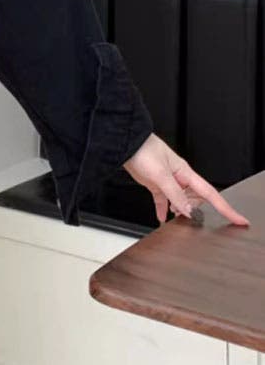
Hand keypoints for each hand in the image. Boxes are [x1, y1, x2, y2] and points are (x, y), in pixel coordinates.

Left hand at [122, 133, 250, 226]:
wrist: (126, 144)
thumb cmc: (144, 151)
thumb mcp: (160, 175)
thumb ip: (174, 194)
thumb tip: (188, 210)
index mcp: (186, 173)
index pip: (210, 193)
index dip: (225, 208)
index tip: (238, 219)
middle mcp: (179, 177)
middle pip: (195, 199)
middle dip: (194, 209)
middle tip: (187, 218)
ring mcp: (167, 180)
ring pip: (180, 200)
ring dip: (179, 210)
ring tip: (175, 219)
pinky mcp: (155, 183)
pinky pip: (163, 199)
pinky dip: (163, 209)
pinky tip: (161, 217)